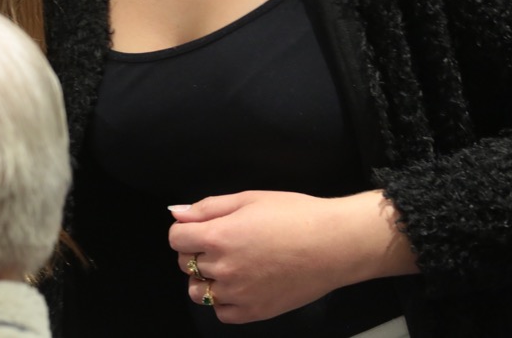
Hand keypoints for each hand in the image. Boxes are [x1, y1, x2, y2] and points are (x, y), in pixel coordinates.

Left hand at [168, 190, 416, 323]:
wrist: (335, 244)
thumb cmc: (295, 215)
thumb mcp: (248, 199)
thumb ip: (207, 208)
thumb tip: (176, 214)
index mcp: (219, 236)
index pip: (176, 239)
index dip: (185, 230)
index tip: (200, 228)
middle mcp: (224, 268)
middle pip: (185, 263)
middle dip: (196, 251)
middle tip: (223, 242)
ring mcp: (239, 294)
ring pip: (199, 292)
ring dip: (204, 279)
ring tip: (228, 266)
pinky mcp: (256, 312)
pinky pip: (222, 313)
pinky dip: (224, 301)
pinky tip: (240, 286)